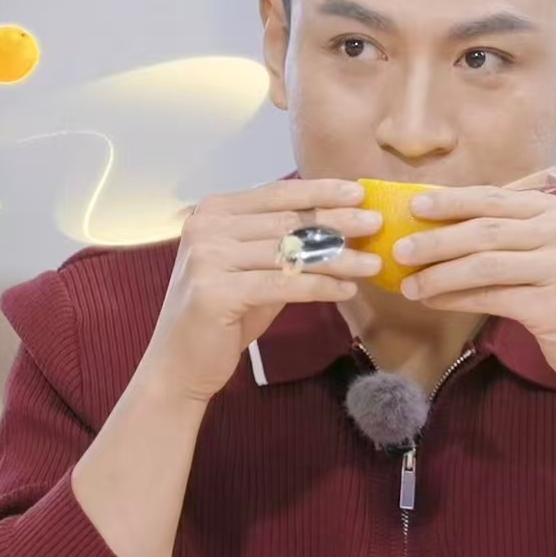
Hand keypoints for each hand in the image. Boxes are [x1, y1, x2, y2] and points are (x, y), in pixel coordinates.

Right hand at [145, 178, 382, 401]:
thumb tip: (338, 220)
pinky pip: (283, 284)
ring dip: (338, 258)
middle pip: (287, 220)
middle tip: (376, 222)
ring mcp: (207, 258)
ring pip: (289, 252)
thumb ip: (283, 242)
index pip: (277, 193)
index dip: (320, 191)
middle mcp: (206, 227)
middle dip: (337, 221)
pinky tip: (347, 290)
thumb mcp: (253, 268)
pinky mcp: (216, 292)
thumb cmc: (224, 315)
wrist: (179, 364)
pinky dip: (320, 287)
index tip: (359, 192)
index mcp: (213, 211)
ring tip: (373, 263)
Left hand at [393, 186, 555, 388]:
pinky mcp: (554, 304)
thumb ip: (501, 234)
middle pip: (485, 230)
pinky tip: (434, 302)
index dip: (450, 200)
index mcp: (554, 210)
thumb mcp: (541, 252)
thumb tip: (433, 227)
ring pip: (485, 265)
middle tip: (400, 250)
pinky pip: (493, 298)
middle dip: (436, 239)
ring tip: (409, 284)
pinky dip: (457, 299)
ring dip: (440, 274)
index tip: (412, 205)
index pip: (492, 198)